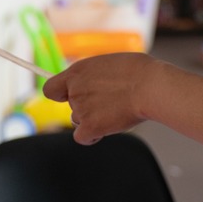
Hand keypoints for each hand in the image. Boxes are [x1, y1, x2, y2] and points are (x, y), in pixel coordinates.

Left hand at [42, 52, 158, 145]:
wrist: (151, 85)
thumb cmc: (139, 72)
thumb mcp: (109, 64)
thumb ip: (94, 76)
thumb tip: (94, 85)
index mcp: (78, 71)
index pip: (51, 88)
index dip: (60, 93)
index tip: (67, 96)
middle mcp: (74, 90)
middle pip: (72, 105)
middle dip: (87, 105)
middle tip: (110, 100)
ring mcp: (80, 109)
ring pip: (79, 120)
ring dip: (93, 118)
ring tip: (116, 109)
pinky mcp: (89, 127)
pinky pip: (83, 137)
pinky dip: (93, 136)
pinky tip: (108, 127)